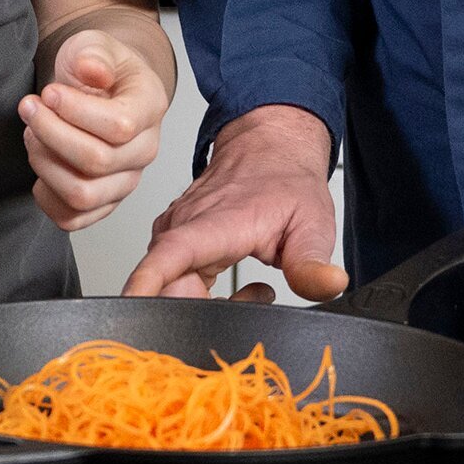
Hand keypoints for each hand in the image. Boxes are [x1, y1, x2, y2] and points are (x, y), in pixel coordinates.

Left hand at [20, 29, 170, 229]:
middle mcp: (144, 150)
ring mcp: (125, 181)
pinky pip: (72, 218)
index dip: (74, 111)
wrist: (99, 88)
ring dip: (44, 162)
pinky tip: (41, 160)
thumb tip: (92, 70)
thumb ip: (93, 52)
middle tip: (30, 108)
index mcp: (150, 107)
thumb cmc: (97, 68)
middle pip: (95, 162)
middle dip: (49, 132)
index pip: (119, 126)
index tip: (49, 92)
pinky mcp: (103, 202)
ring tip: (32, 133)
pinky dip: (46, 195)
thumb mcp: (94, 44)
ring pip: (82, 194)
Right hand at [123, 105, 345, 298]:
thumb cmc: (286, 183)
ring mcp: (172, 232)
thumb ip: (313, 261)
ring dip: (206, 305)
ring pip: (170, 289)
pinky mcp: (169, 241)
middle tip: (254, 302)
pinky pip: (172, 282)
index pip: (171, 254)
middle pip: (168, 287)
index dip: (148, 284)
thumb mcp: (313, 222)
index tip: (134, 306)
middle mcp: (183, 226)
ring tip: (252, 292)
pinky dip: (200, 296)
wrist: (268, 149)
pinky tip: (230, 286)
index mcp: (216, 222)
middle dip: (203, 314)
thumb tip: (329, 285)